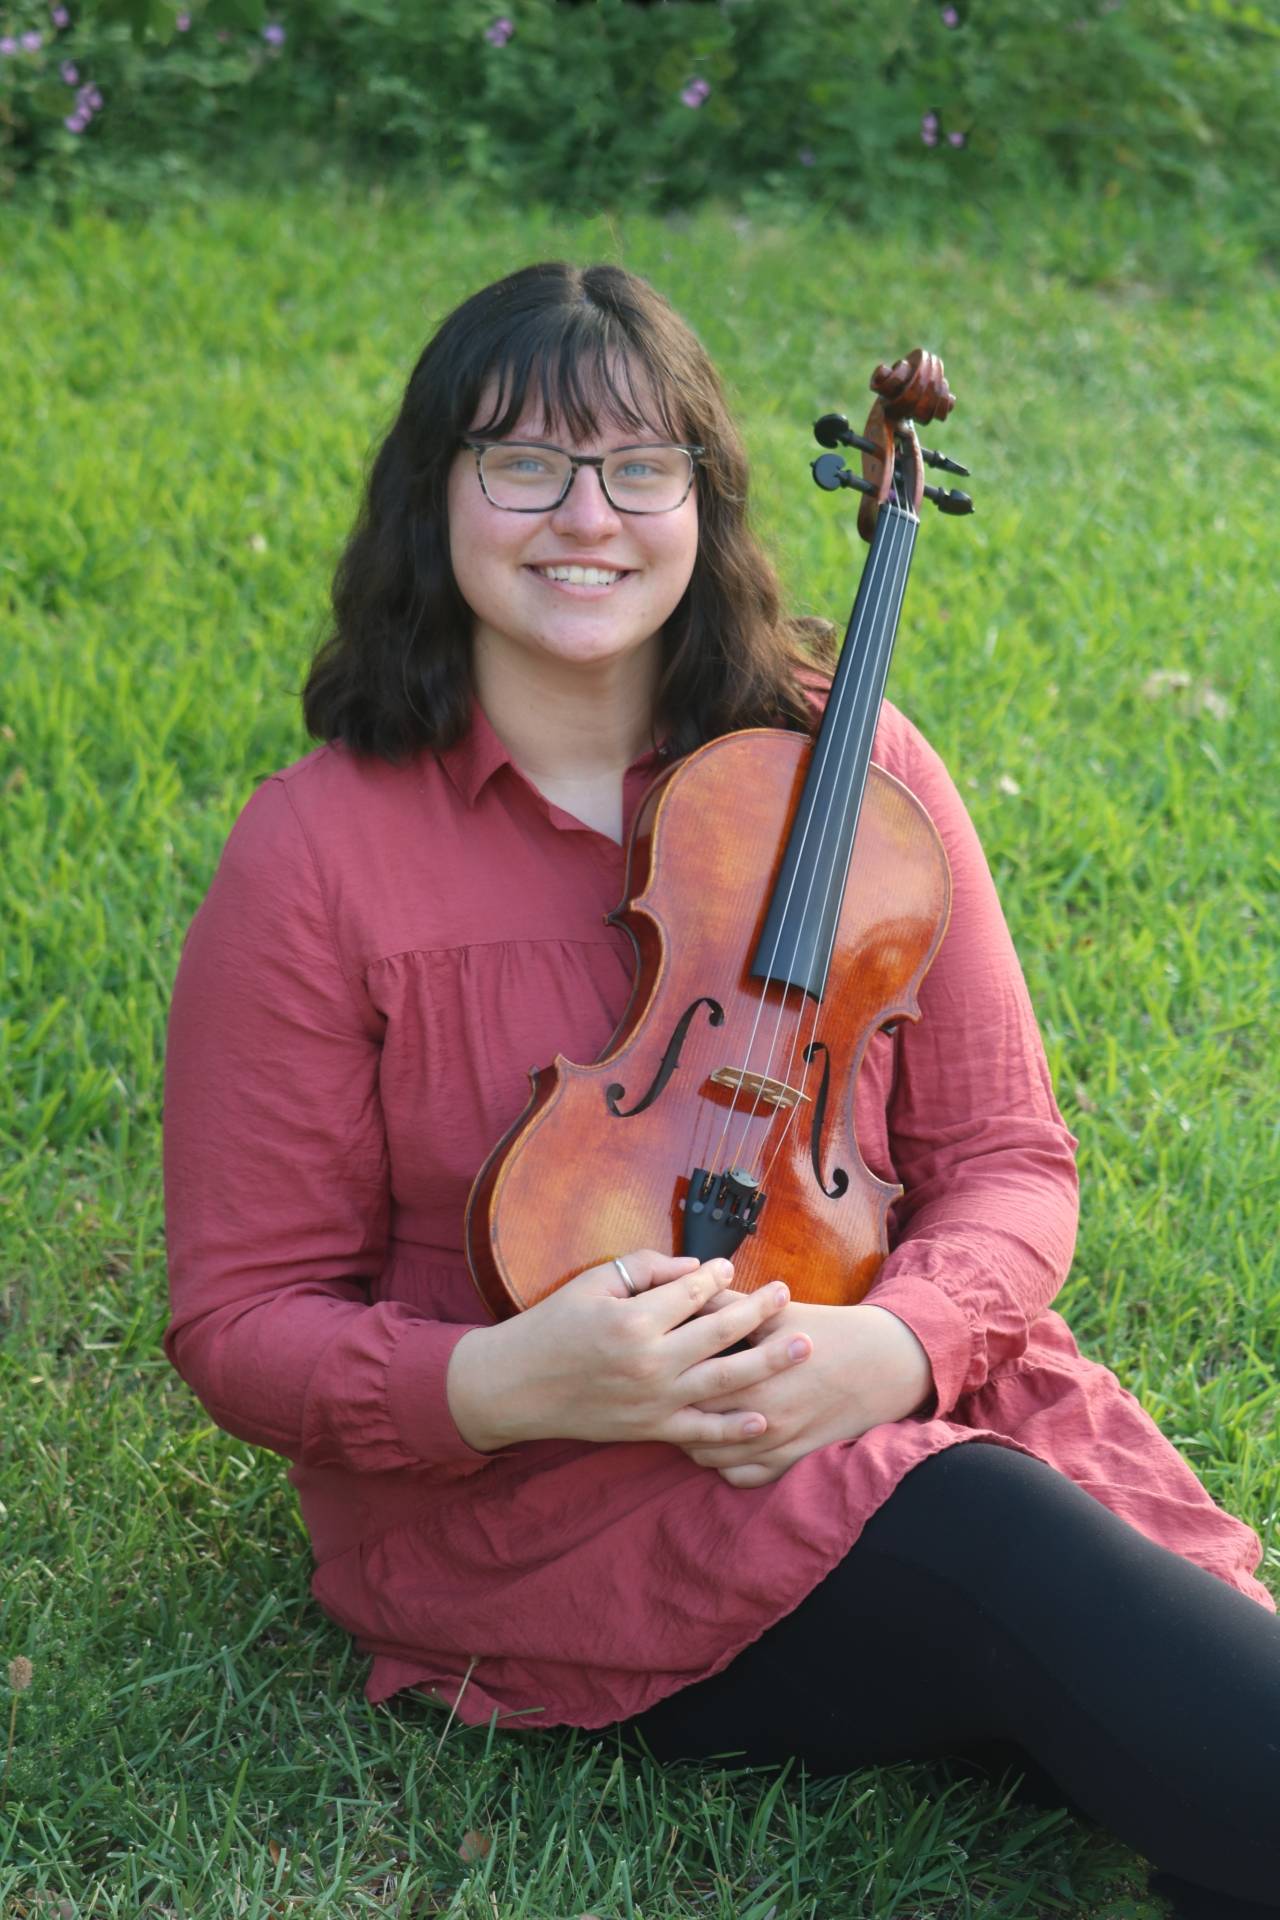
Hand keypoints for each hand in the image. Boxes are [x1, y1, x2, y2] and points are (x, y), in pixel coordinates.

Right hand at [445, 1249, 811, 1451]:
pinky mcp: (649, 1429)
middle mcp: (649, 1362)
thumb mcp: (591, 1284)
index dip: (718, 1277)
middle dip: (760, 1311)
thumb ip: (645, 1269)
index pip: (692, 1292)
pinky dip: (733, 1429)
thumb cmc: (552, 1326)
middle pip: (720, 1332)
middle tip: (787, 1295)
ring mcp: (653, 1401)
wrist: (516, 1386)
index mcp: (633, 1320)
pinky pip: (700, 1432)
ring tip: (802, 1347)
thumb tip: (695, 1268)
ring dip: (767, 1363)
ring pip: (724, 1380)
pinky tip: (762, 1418)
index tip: (732, 1269)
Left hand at [682, 1300, 934, 1487]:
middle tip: (661, 1392)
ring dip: (692, 1440)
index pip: (690, 1385)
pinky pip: (741, 1478)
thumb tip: (686, 1292)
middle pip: (694, 1426)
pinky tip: (716, 1444)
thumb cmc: (829, 1332)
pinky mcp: (791, 1464)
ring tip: (682, 1417)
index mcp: (756, 1378)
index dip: (668, 1375)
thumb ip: (729, 1306)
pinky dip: (723, 1465)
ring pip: (711, 1459)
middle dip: (672, 1411)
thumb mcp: (780, 1313)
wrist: (884, 1365)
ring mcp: (777, 1447)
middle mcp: (763, 1421)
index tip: (656, 1363)